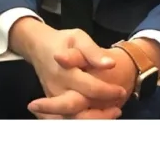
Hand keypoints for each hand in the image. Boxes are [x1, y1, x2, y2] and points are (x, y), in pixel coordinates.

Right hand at [15, 24, 130, 117]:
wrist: (39, 46)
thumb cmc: (63, 42)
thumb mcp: (79, 38)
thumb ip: (93, 52)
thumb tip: (110, 64)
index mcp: (65, 71)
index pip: (89, 87)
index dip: (107, 91)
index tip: (121, 90)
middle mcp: (57, 88)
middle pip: (76, 109)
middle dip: (99, 114)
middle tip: (117, 109)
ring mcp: (53, 98)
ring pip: (72, 118)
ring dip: (93, 120)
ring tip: (112, 113)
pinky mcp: (52, 104)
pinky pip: (67, 118)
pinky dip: (83, 122)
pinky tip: (98, 117)